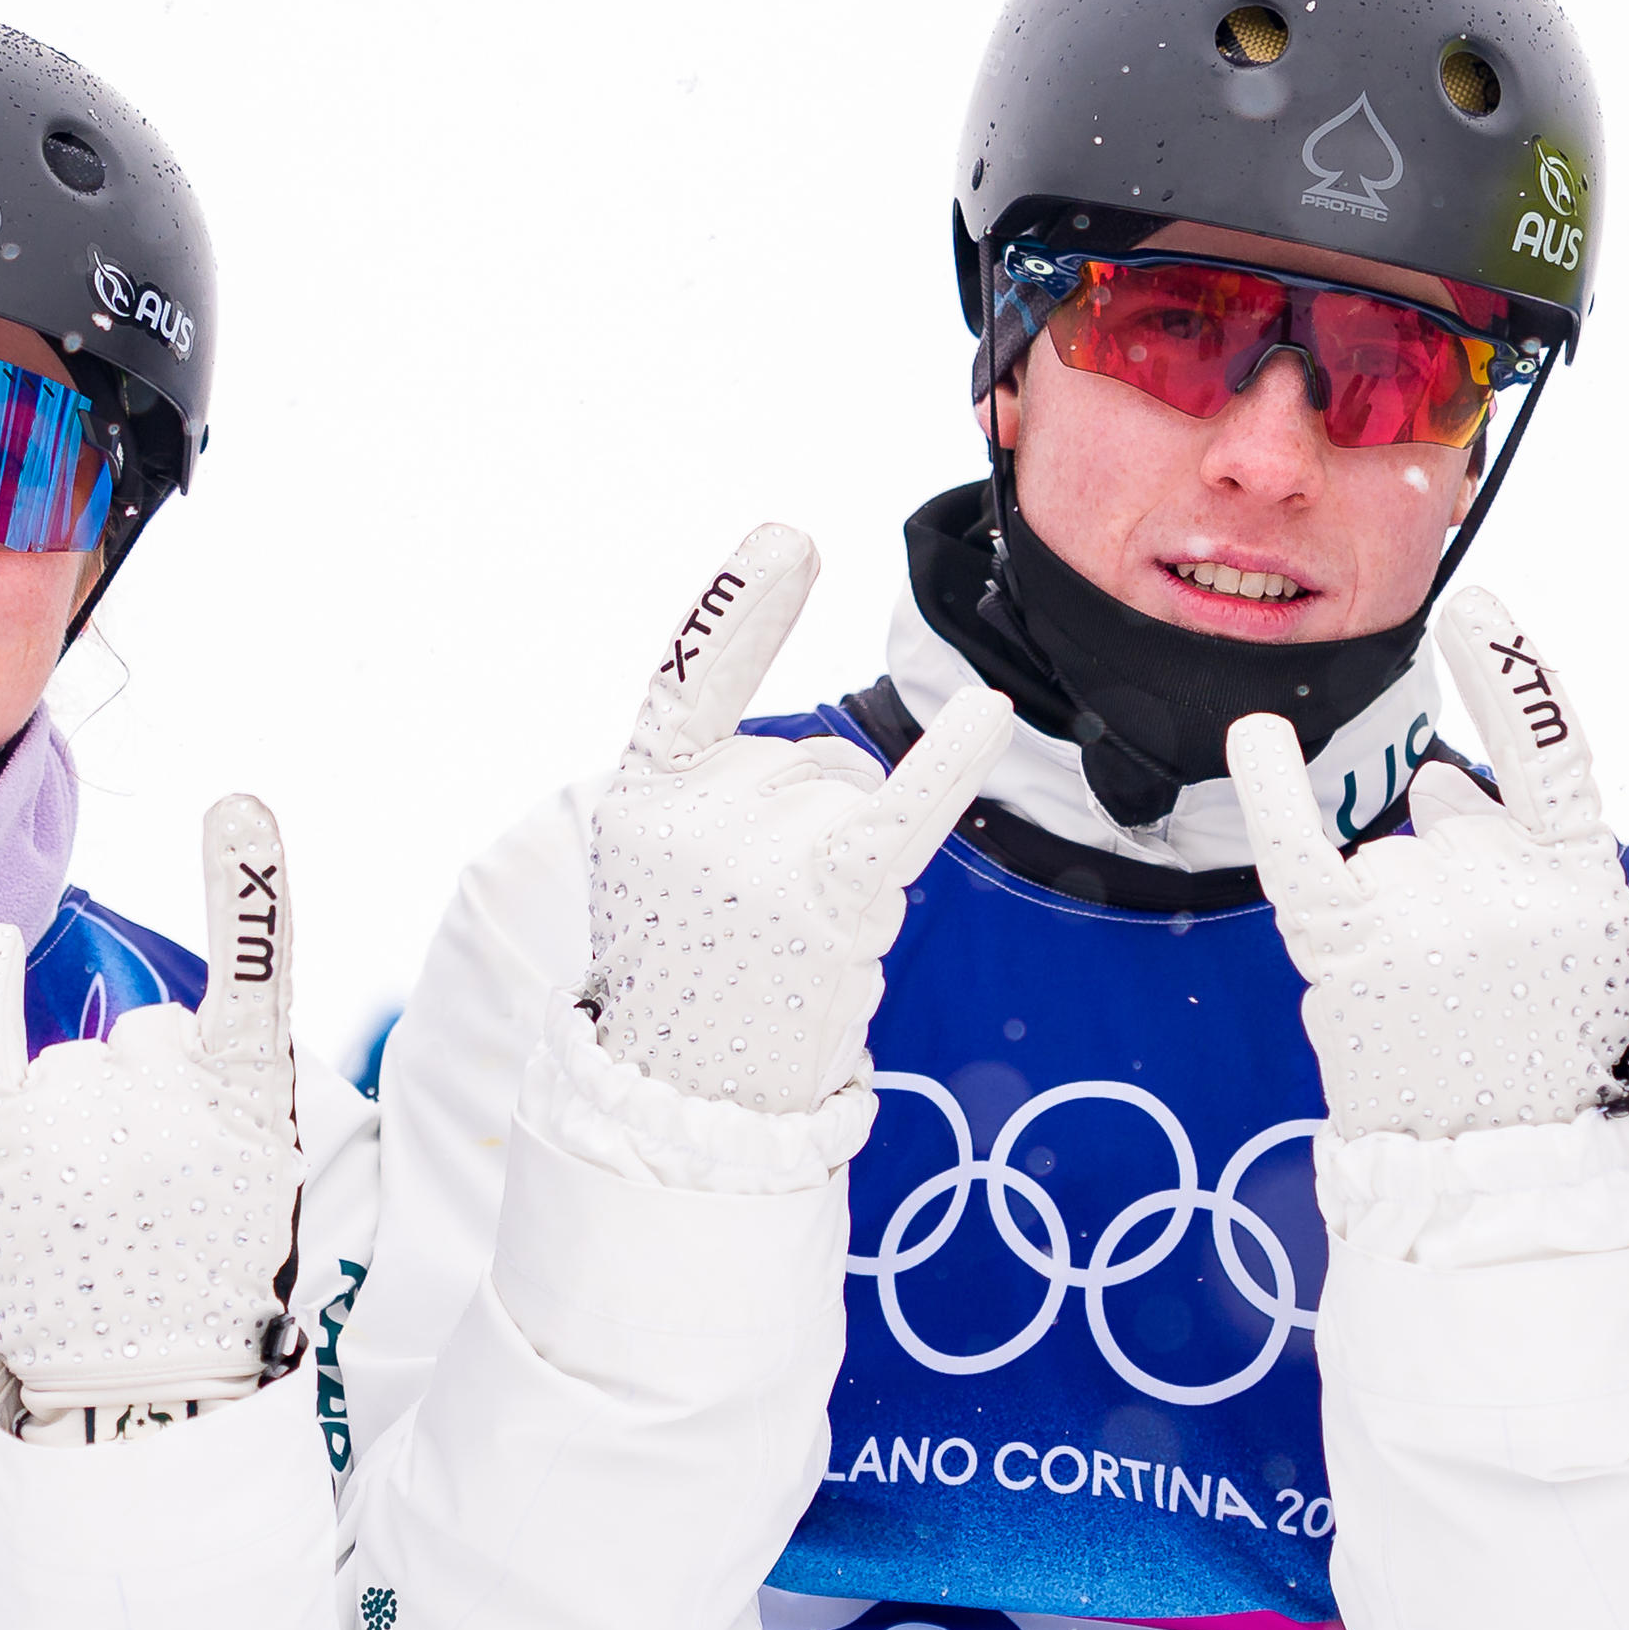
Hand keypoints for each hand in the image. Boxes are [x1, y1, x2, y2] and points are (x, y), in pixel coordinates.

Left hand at [0, 794, 304, 1423]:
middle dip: (154, 1091)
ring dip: (86, 1111)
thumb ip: (229, 1090)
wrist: (140, 1379)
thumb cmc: (206, 1270)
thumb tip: (167, 1028)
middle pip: (153, 1034)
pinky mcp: (9, 1151)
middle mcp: (168, 1113)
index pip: (256, 986)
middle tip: (162, 1187)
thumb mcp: (263, 1178)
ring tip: (101, 1204)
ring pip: (80, 1060)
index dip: (251, 895)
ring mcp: (84, 1131)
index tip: (239, 809)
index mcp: (254, 1118)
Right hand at [578, 526, 1013, 1116]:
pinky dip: (950, 763)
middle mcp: (691, 815)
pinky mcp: (825, 900)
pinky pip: (900, 814)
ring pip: (854, 798)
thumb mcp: (663, 866)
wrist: (691, 1094)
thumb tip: (834, 761)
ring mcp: (755, 856)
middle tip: (766, 919)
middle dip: (814, 826)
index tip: (791, 536)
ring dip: (849, 864)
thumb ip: (714, 791)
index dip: (744, 607)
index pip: (691, 678)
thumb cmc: (691, 972)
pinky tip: (989, 711)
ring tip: (797, 942)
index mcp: (639, 795)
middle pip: (809, 760)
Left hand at [1226, 590, 1628, 1137]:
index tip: (1473, 606)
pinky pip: (1300, 850)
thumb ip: (1522, 845)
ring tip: (1428, 1011)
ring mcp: (1422, 915)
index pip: (1549, 744)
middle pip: (1448, 817)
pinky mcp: (1349, 951)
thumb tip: (1440, 780)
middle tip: (1474, 980)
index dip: (1510, 669)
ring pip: (1385, 860)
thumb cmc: (1537, 1049)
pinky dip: (1273, 791)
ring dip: (1393, 918)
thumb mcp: (1579, 942)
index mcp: (1579, 876)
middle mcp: (1501, 883)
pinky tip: (1256, 737)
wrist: (1491, 1161)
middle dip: (1450, 877)